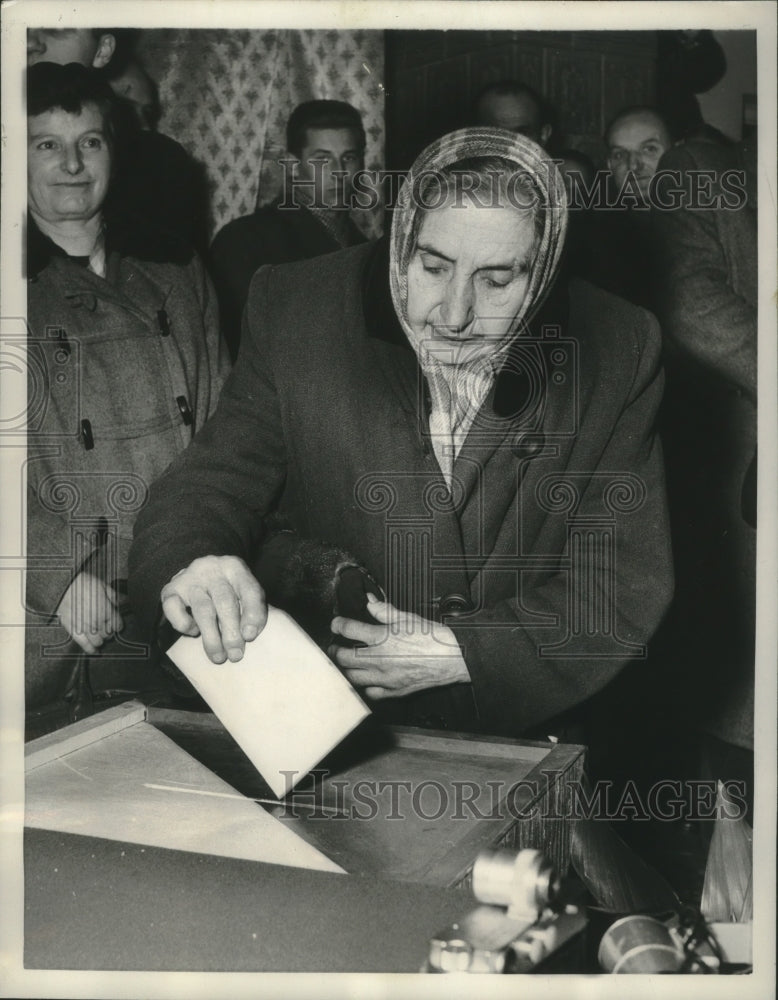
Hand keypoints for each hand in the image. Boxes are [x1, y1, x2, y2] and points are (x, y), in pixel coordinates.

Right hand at [56, 572, 122, 654]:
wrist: (62, 586)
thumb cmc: (82, 583)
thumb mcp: (102, 586)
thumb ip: (114, 596)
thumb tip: (125, 600)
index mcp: (106, 610)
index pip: (118, 625)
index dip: (118, 624)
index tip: (115, 623)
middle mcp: (97, 621)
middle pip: (109, 634)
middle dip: (109, 632)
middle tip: (106, 628)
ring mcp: (85, 627)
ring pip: (98, 642)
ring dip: (100, 640)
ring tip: (99, 636)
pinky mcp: (73, 631)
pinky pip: (84, 645)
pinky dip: (90, 649)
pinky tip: (94, 651)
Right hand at [161, 555, 266, 663]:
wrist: (196, 575)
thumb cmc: (226, 590)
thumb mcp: (242, 592)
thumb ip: (250, 609)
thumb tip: (248, 635)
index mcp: (235, 568)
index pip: (249, 590)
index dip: (252, 614)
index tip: (249, 636)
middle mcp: (212, 569)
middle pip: (225, 601)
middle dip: (231, 632)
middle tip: (235, 655)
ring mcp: (190, 578)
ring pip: (202, 609)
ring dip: (211, 636)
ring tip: (218, 657)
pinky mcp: (170, 589)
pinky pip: (174, 608)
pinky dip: (184, 624)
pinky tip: (194, 632)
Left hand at [329, 596, 469, 699]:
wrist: (454, 658)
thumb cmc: (433, 638)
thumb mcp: (407, 618)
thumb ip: (384, 611)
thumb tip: (370, 602)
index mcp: (381, 637)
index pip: (347, 629)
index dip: (338, 624)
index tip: (336, 624)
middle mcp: (379, 659)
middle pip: (343, 657)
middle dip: (335, 651)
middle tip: (335, 646)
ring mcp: (385, 678)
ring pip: (352, 678)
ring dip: (344, 670)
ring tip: (345, 664)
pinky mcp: (394, 691)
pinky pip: (370, 693)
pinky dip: (364, 687)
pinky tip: (364, 681)